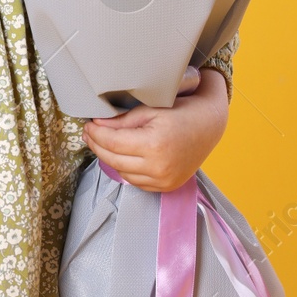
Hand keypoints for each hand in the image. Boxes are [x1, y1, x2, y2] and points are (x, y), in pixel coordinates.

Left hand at [82, 65, 228, 191]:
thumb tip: (97, 124)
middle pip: (114, 160)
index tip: (88, 125)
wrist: (209, 126)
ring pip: (123, 173)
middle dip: (97, 146)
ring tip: (102, 143)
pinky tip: (121, 156)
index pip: (113, 142)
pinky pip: (137, 181)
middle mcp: (159, 167)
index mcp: (154, 145)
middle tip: (89, 133)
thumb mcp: (151, 109)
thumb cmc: (181, 112)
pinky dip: (126, 170)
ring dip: (109, 158)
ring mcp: (164, 180)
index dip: (96, 134)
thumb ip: (122, 120)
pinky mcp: (167, 186)